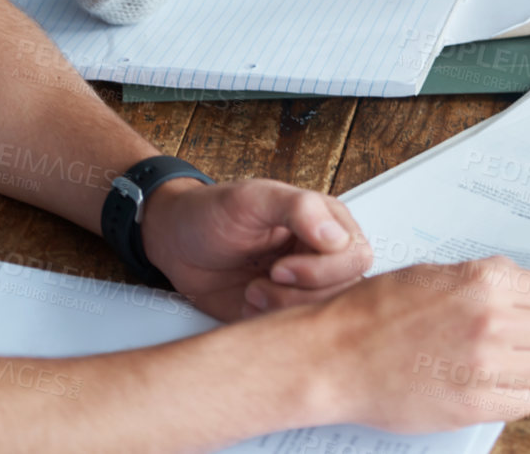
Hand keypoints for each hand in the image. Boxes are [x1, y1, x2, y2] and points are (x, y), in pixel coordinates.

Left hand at [139, 177, 370, 322]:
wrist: (174, 243)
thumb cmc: (211, 213)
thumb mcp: (253, 198)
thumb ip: (300, 208)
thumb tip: (338, 237)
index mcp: (327, 223)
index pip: (355, 257)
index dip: (321, 270)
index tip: (280, 267)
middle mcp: (321, 256)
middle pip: (344, 291)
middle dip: (298, 294)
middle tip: (265, 281)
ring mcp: (304, 286)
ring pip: (322, 315)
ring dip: (283, 309)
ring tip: (253, 291)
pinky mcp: (283, 311)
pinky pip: (295, 331)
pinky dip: (269, 325)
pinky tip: (250, 304)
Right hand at [302, 256, 529, 431]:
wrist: (334, 355)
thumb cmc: (371, 315)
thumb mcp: (432, 276)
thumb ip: (481, 283)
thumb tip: (516, 292)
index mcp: (484, 280)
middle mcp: (491, 317)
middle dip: (528, 337)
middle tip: (501, 342)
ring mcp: (485, 363)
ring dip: (519, 369)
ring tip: (483, 366)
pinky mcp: (475, 403)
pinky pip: (522, 403)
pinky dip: (507, 399)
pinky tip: (480, 389)